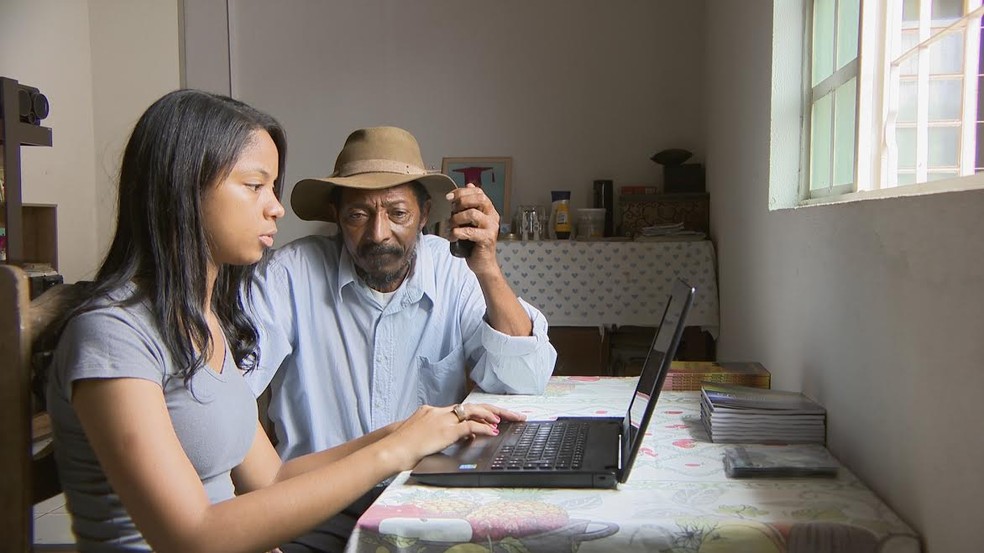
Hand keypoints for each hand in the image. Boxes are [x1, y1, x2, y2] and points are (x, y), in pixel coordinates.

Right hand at [384, 403, 525, 470]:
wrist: (390, 450)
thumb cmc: (400, 447)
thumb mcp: (420, 436)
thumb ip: (438, 434)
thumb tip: (457, 438)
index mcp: (432, 411)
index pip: (461, 409)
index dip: (479, 413)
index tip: (493, 416)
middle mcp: (439, 412)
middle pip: (472, 406)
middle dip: (494, 410)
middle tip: (513, 414)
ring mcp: (442, 420)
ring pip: (473, 411)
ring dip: (493, 415)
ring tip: (508, 419)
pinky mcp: (445, 431)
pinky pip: (469, 426)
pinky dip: (483, 428)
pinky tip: (492, 431)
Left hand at [446, 184, 500, 273]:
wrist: (483, 263)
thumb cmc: (475, 242)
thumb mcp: (471, 220)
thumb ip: (470, 204)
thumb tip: (470, 184)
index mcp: (489, 210)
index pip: (478, 192)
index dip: (462, 191)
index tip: (449, 197)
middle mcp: (493, 216)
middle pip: (478, 199)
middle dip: (461, 202)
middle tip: (451, 211)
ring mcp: (491, 228)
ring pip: (472, 214)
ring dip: (456, 219)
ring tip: (450, 226)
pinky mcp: (486, 239)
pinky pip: (468, 231)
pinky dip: (456, 233)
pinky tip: (452, 237)